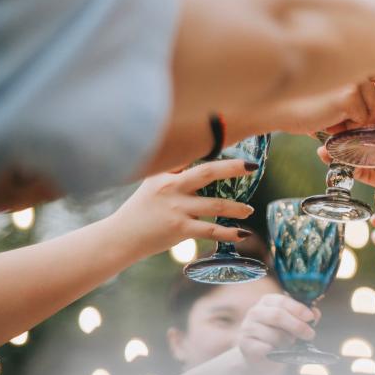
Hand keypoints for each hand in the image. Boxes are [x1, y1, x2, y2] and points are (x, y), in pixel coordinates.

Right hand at [109, 160, 256, 257]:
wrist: (122, 236)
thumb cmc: (141, 208)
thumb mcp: (152, 182)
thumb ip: (173, 170)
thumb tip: (196, 158)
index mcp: (166, 173)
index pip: (192, 155)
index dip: (212, 147)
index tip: (231, 139)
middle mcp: (172, 187)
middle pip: (208, 172)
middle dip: (232, 168)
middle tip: (252, 167)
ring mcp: (176, 208)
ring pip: (215, 205)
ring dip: (236, 208)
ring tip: (249, 210)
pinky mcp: (180, 229)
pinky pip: (210, 231)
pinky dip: (229, 233)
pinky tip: (243, 234)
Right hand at [237, 294, 317, 363]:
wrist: (260, 358)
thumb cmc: (279, 336)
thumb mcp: (292, 324)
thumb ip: (304, 317)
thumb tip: (315, 314)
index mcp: (267, 301)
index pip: (282, 301)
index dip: (298, 309)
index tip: (310, 318)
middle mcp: (255, 312)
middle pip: (277, 315)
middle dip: (297, 326)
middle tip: (310, 335)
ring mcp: (247, 328)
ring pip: (273, 335)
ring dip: (287, 342)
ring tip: (291, 345)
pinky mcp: (245, 345)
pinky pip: (265, 348)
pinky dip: (276, 352)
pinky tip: (278, 353)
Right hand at [264, 65, 374, 134]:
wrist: (277, 109)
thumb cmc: (305, 100)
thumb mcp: (338, 88)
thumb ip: (363, 87)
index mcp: (353, 50)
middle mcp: (354, 56)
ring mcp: (351, 74)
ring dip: (360, 118)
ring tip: (337, 119)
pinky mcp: (347, 93)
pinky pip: (363, 116)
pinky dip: (348, 125)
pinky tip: (330, 122)